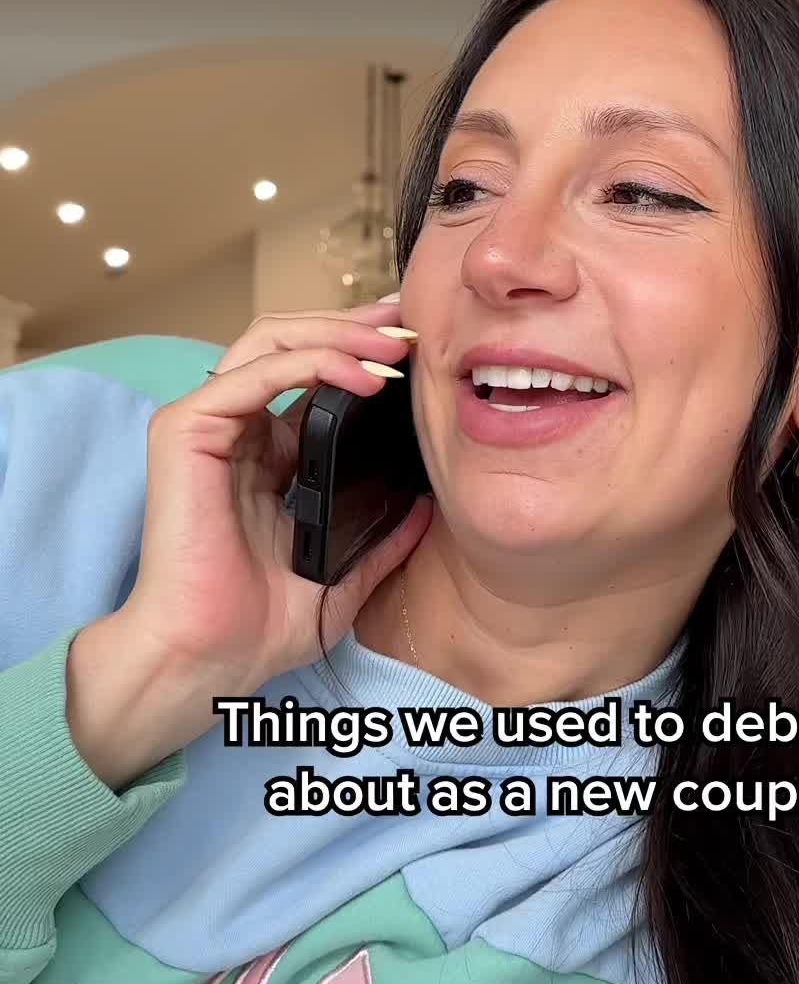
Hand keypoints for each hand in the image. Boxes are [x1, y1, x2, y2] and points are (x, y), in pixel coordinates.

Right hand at [120, 303, 432, 690]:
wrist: (210, 658)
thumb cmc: (258, 627)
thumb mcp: (342, 575)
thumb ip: (380, 539)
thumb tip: (427, 508)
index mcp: (266, 455)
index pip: (309, 374)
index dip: (359, 351)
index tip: (415, 351)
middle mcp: (235, 430)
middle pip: (290, 342)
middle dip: (353, 325)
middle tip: (408, 326)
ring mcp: (206, 425)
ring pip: (271, 342)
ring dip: (338, 334)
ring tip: (393, 347)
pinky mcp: (185, 432)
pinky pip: (252, 374)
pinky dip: (310, 364)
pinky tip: (359, 378)